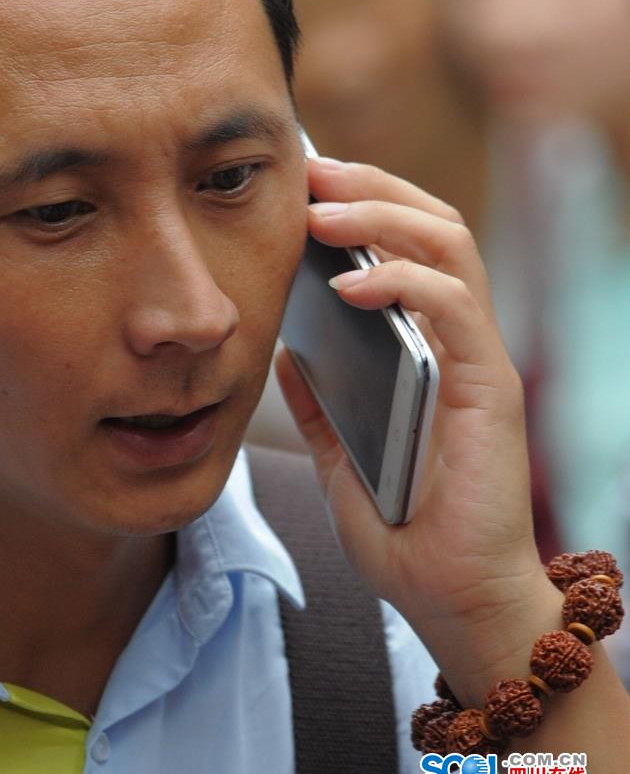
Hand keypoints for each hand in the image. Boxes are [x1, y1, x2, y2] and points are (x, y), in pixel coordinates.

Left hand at [276, 156, 555, 699]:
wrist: (454, 603)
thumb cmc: (407, 532)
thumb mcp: (340, 456)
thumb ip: (319, 401)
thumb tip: (283, 349)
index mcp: (426, 346)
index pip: (407, 243)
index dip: (361, 201)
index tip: (300, 183)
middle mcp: (460, 339)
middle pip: (432, 224)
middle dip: (371, 184)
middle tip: (310, 170)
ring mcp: (478, 357)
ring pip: (450, 246)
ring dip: (382, 215)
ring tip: (319, 212)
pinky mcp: (489, 386)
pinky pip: (454, 307)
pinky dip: (403, 280)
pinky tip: (348, 284)